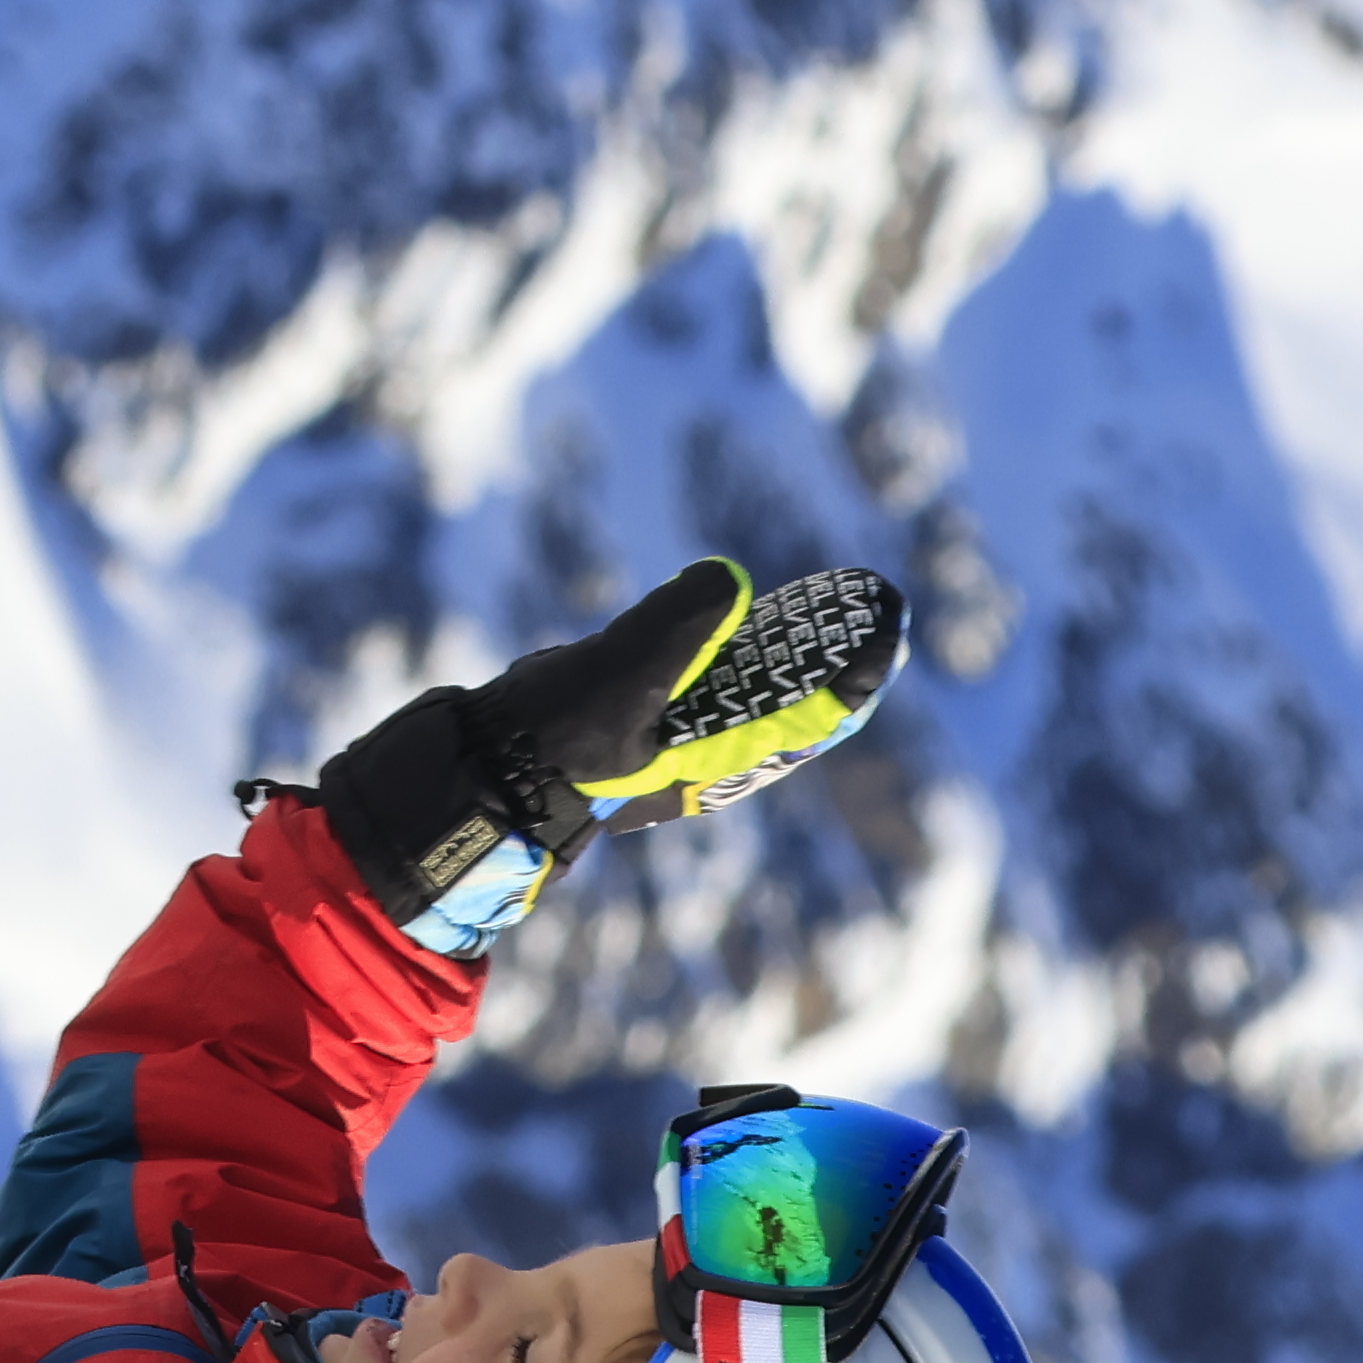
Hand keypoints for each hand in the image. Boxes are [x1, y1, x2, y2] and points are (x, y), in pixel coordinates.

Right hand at [309, 562, 903, 955]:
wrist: (474, 780)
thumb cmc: (548, 741)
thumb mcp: (616, 672)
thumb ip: (678, 622)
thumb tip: (728, 583)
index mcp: (714, 755)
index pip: (810, 711)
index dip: (856, 667)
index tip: (888, 621)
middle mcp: (702, 756)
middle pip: (787, 702)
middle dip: (826, 659)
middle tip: (870, 609)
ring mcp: (667, 745)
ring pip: (743, 694)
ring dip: (778, 656)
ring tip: (820, 614)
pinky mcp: (633, 729)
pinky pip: (698, 689)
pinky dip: (722, 658)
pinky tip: (731, 632)